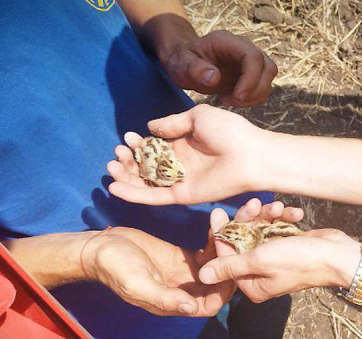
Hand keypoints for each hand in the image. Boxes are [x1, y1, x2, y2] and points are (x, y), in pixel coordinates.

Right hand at [80, 215, 232, 316]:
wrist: (99, 248)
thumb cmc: (114, 267)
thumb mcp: (136, 282)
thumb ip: (163, 297)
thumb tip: (190, 307)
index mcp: (176, 303)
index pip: (212, 302)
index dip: (225, 285)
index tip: (229, 260)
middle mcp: (186, 291)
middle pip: (220, 282)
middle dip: (233, 261)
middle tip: (239, 233)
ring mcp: (187, 274)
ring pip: (218, 266)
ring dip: (228, 247)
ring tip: (233, 221)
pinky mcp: (185, 258)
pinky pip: (209, 251)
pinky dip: (216, 238)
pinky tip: (218, 221)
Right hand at [107, 105, 271, 204]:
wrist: (250, 155)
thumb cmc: (231, 132)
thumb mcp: (198, 117)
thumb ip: (172, 123)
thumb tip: (150, 126)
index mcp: (183, 144)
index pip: (151, 146)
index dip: (137, 144)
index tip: (126, 138)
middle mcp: (179, 164)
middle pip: (144, 166)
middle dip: (127, 160)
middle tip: (116, 153)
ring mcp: (180, 181)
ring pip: (145, 182)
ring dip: (125, 176)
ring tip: (111, 167)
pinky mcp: (183, 196)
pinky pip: (154, 197)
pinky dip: (134, 194)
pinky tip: (115, 188)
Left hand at [159, 29, 276, 106]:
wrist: (186, 63)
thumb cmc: (182, 61)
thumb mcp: (181, 64)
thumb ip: (195, 69)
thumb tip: (214, 78)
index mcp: (228, 42)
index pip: (253, 56)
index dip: (251, 78)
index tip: (237, 96)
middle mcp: (244, 48)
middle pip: (268, 67)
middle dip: (255, 90)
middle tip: (233, 101)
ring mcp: (250, 61)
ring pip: (268, 79)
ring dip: (255, 96)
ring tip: (230, 101)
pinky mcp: (252, 74)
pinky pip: (262, 88)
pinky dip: (252, 99)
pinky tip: (232, 100)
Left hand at [199, 203, 360, 302]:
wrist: (339, 255)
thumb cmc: (300, 261)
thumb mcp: (260, 261)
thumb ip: (230, 266)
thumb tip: (203, 276)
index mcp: (252, 285)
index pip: (226, 257)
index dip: (221, 234)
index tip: (217, 213)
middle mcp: (260, 273)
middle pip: (242, 241)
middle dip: (248, 221)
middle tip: (252, 203)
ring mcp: (274, 259)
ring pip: (259, 230)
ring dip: (269, 216)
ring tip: (279, 207)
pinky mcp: (286, 245)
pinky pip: (275, 228)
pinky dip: (283, 219)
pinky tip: (293, 213)